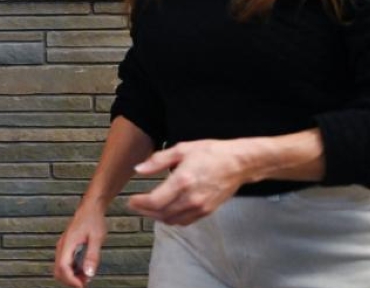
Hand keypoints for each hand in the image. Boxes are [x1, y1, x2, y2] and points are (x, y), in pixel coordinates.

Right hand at [53, 205, 104, 287]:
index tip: (82, 285)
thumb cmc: (93, 220)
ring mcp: (63, 247)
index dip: (71, 280)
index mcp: (67, 244)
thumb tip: (89, 273)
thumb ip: (92, 256)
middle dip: (70, 280)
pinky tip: (84, 268)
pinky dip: (73, 270)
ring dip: (72, 276)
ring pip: (61, 268)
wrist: (90, 208)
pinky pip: (66, 263)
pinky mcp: (67, 248)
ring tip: (87, 275)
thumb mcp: (96, 238)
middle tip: (85, 281)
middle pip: (58, 271)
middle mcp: (62, 246)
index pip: (63, 268)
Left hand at [126, 139, 248, 225]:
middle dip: (144, 211)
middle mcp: (191, 198)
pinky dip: (172, 219)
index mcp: (182, 180)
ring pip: (172, 220)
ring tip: (147, 209)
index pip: (155, 201)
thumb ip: (158, 161)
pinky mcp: (207, 211)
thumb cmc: (211, 153)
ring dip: (156, 217)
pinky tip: (165, 211)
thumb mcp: (182, 149)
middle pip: (161, 214)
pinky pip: (184, 221)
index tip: (130, 200)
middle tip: (135, 205)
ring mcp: (200, 207)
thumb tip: (139, 169)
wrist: (239, 163)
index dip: (139, 204)